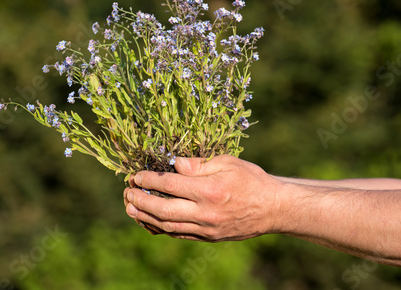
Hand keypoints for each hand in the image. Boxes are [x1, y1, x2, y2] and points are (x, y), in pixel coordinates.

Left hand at [123, 155, 283, 241]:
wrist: (273, 208)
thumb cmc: (252, 180)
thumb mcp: (228, 162)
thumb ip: (198, 165)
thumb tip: (174, 163)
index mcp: (209, 190)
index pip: (170, 184)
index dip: (149, 179)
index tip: (136, 175)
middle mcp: (205, 212)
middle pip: (162, 209)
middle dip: (140, 201)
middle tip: (127, 193)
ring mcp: (206, 228)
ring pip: (167, 225)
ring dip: (145, 217)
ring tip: (130, 209)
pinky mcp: (208, 237)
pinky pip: (179, 235)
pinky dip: (161, 228)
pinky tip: (150, 222)